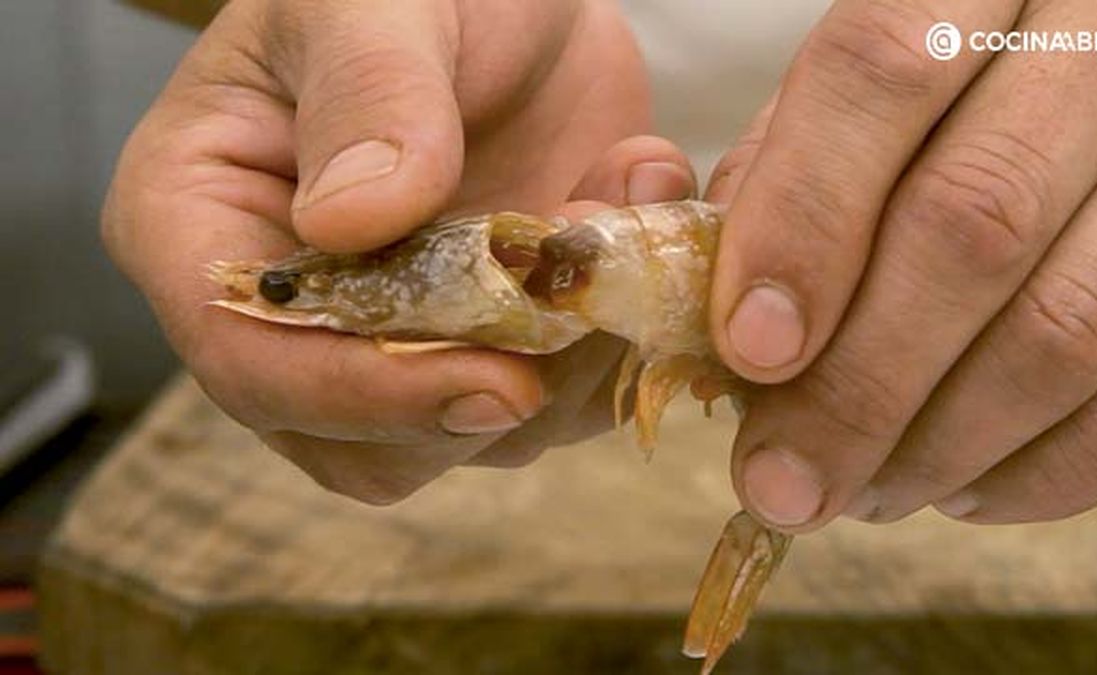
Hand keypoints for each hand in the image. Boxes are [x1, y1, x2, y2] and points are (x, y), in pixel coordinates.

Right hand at [103, 0, 694, 503]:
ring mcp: (396, 337)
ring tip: (612, 218)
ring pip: (468, 437)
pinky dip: (614, 340)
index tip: (490, 381)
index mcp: (205, 222)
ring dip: (567, 364)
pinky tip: (634, 218)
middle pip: (359, 440)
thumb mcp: (375, 2)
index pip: (249, 358)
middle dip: (481, 393)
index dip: (362, 393)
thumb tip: (349, 224)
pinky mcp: (490, 341)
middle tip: (577, 303)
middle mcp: (295, 307)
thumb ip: (367, 98)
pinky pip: (554, 401)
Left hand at [708, 0, 1096, 528]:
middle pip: (978, 223)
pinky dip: (1049, 470)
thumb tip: (734, 323)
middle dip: (860, 384)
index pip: (884, 72)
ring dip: (944, 444)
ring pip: (1071, 324)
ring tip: (859, 494)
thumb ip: (789, 167)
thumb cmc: (953, 73)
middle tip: (784, 481)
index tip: (749, 351)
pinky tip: (963, 489)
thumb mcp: (860, 74)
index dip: (805, 223)